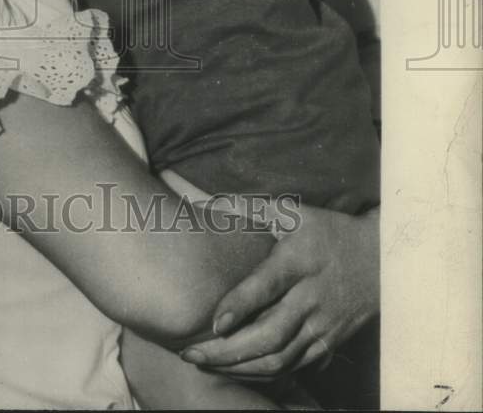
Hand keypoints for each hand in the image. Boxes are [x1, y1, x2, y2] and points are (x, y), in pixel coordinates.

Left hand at [179, 206, 378, 379]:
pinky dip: (265, 373)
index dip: (241, 306)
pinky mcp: (330, 342)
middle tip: (191, 354)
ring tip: (205, 365)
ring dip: (241, 367)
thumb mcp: (293, 212)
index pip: (267, 286)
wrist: (384, 260)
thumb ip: (249, 208)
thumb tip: (206, 202)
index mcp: (299, 262)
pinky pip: (295, 366)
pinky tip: (237, 371)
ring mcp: (323, 324)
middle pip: (270, 334)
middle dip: (228, 350)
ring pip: (281, 358)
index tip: (214, 323)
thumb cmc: (328, 231)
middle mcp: (312, 297)